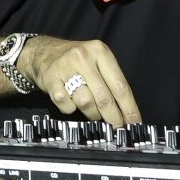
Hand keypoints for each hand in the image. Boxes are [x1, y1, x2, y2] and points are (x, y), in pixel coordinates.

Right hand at [19, 36, 141, 125]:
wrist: (44, 52)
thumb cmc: (77, 61)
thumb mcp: (97, 61)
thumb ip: (110, 81)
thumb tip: (126, 112)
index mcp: (101, 52)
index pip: (120, 85)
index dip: (129, 108)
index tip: (135, 123)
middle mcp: (84, 57)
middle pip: (104, 97)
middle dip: (113, 117)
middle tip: (117, 127)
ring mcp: (65, 67)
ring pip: (86, 102)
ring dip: (92, 113)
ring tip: (93, 112)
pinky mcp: (50, 79)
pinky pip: (66, 105)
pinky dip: (70, 109)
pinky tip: (71, 102)